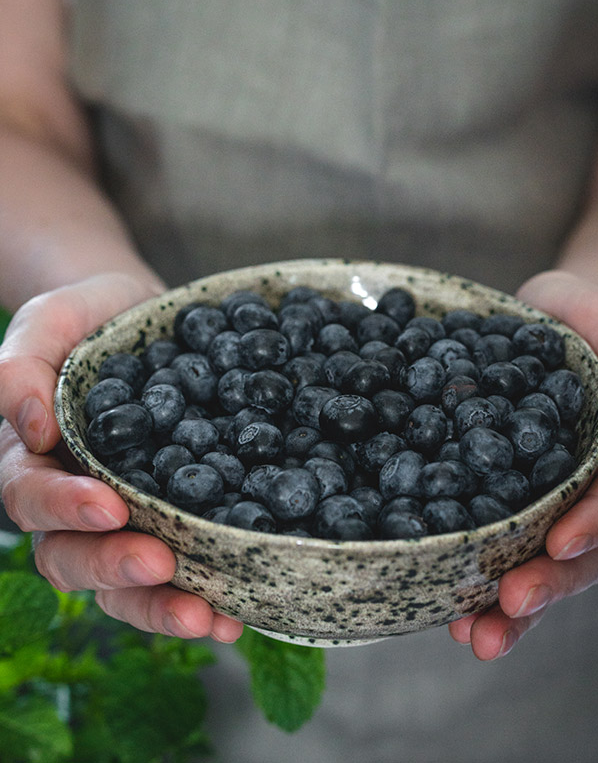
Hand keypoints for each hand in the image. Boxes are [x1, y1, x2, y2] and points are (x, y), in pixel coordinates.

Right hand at [0, 274, 242, 642]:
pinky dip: (206, 595)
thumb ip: (20, 368)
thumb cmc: (86, 318)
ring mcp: (122, 519)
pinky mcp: (171, 519)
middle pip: (71, 560)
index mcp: (31, 459)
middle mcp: (71, 503)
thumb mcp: (48, 321)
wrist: (140, 315)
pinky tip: (239, 612)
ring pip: (123, 586)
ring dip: (162, 607)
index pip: (31, 498)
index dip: (65, 509)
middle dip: (115, 568)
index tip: (109, 506)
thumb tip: (34, 427)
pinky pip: (178, 570)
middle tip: (161, 564)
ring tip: (210, 617)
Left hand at [448, 270, 597, 658]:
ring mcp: (538, 506)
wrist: (531, 320)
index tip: (559, 542)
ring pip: (536, 571)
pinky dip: (468, 587)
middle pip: (582, 556)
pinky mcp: (493, 504)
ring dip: (510, 612)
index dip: (596, 522)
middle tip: (510, 605)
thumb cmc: (578, 320)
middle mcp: (581, 492)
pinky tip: (443, 613)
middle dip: (550, 586)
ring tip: (475, 637)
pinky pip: (489, 553)